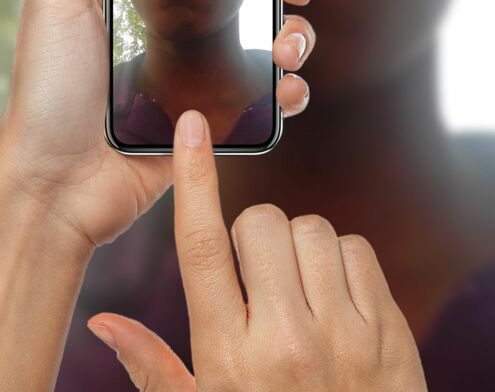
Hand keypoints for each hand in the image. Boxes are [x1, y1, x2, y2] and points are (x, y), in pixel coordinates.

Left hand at [0, 0, 325, 251]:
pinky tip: (286, 87)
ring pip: (281, 33)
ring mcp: (208, 67)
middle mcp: (190, 19)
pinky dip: (293, 88)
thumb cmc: (48, 86)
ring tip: (285, 44)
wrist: (55, 185)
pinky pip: (275, 94)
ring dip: (300, 30)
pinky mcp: (220, 114)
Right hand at [88, 110, 428, 391]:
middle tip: (258, 279)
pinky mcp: (388, 330)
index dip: (193, 180)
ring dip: (298, 247)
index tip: (191, 128)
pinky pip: (357, 249)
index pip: (201, 247)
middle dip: (253, 235)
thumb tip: (104, 320)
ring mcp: (344, 334)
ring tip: (297, 293)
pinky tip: (334, 299)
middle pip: (260, 223)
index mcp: (228, 358)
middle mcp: (286, 340)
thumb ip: (154, 368)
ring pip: (312, 229)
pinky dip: (341, 261)